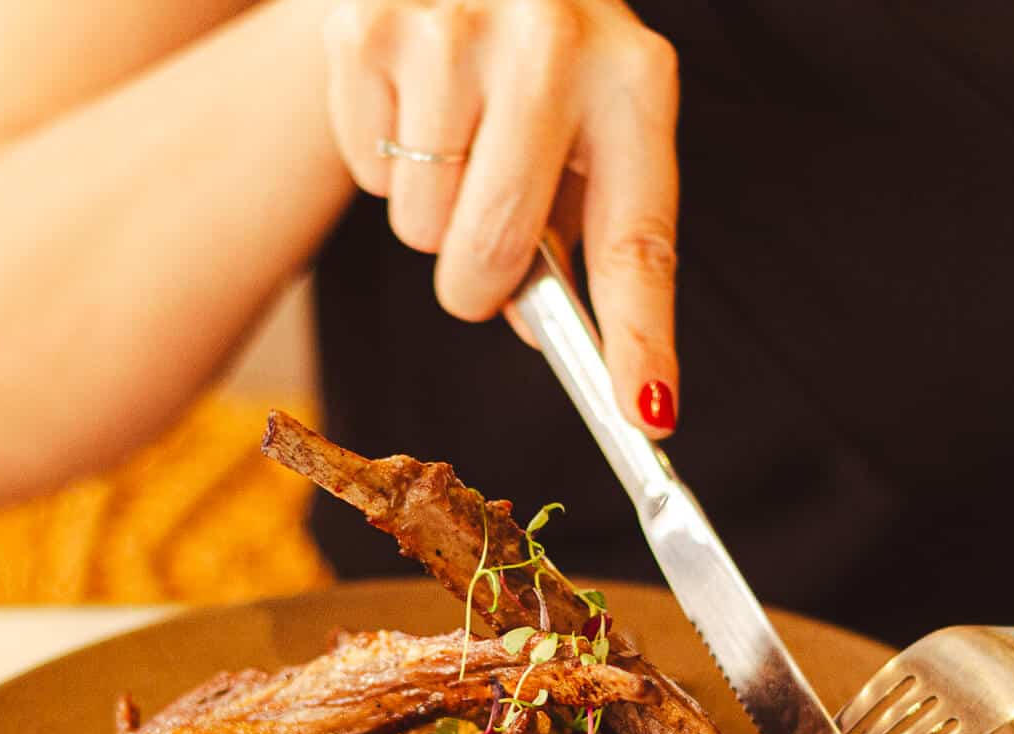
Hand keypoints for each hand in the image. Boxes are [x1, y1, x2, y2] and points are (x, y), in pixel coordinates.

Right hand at [322, 0, 680, 434]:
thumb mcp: (586, 123)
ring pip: (422, 225)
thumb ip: (580, 234)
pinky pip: (368, 173)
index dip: (640, 337)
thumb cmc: (534, 58)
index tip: (645, 415)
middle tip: (480, 248)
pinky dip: (380, 161)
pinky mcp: (370, 24)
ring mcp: (457, 28)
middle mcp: (556, 43)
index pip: (637, 240)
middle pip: (496, 250)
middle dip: (478, 281)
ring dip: (428, 211)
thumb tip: (549, 336)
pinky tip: (408, 100)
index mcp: (634, 81)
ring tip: (450, 131)